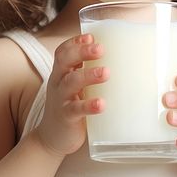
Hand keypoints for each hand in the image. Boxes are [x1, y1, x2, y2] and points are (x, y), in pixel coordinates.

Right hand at [32, 34, 108, 157]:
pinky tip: (101, 104)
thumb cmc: (71, 108)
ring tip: (106, 72)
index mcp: (61, 73)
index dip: (74, 42)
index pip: (62, 52)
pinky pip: (76, 109)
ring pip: (71, 82)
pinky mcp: (66, 117)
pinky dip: (89, 105)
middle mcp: (58, 83)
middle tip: (101, 48)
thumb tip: (124, 62)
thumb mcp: (76, 88)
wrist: (52, 139)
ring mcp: (61, 99)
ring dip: (88, 75)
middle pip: (64, 61)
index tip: (91, 37)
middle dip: (81, 52)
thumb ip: (89, 74)